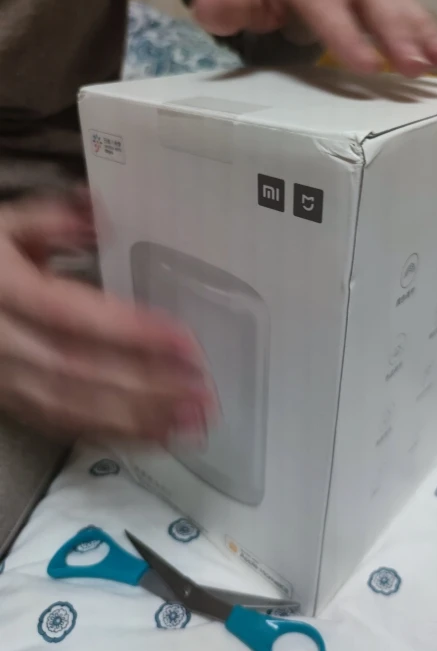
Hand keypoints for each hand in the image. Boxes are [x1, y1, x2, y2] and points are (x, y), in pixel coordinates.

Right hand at [0, 193, 216, 443]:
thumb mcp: (3, 226)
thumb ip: (50, 219)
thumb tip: (100, 216)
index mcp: (4, 291)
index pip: (71, 315)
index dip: (129, 331)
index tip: (184, 342)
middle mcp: (1, 342)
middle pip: (77, 370)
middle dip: (144, 386)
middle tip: (201, 393)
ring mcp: (2, 378)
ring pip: (69, 406)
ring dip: (134, 419)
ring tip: (189, 421)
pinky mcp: (10, 401)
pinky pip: (59, 423)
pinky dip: (109, 432)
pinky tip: (152, 435)